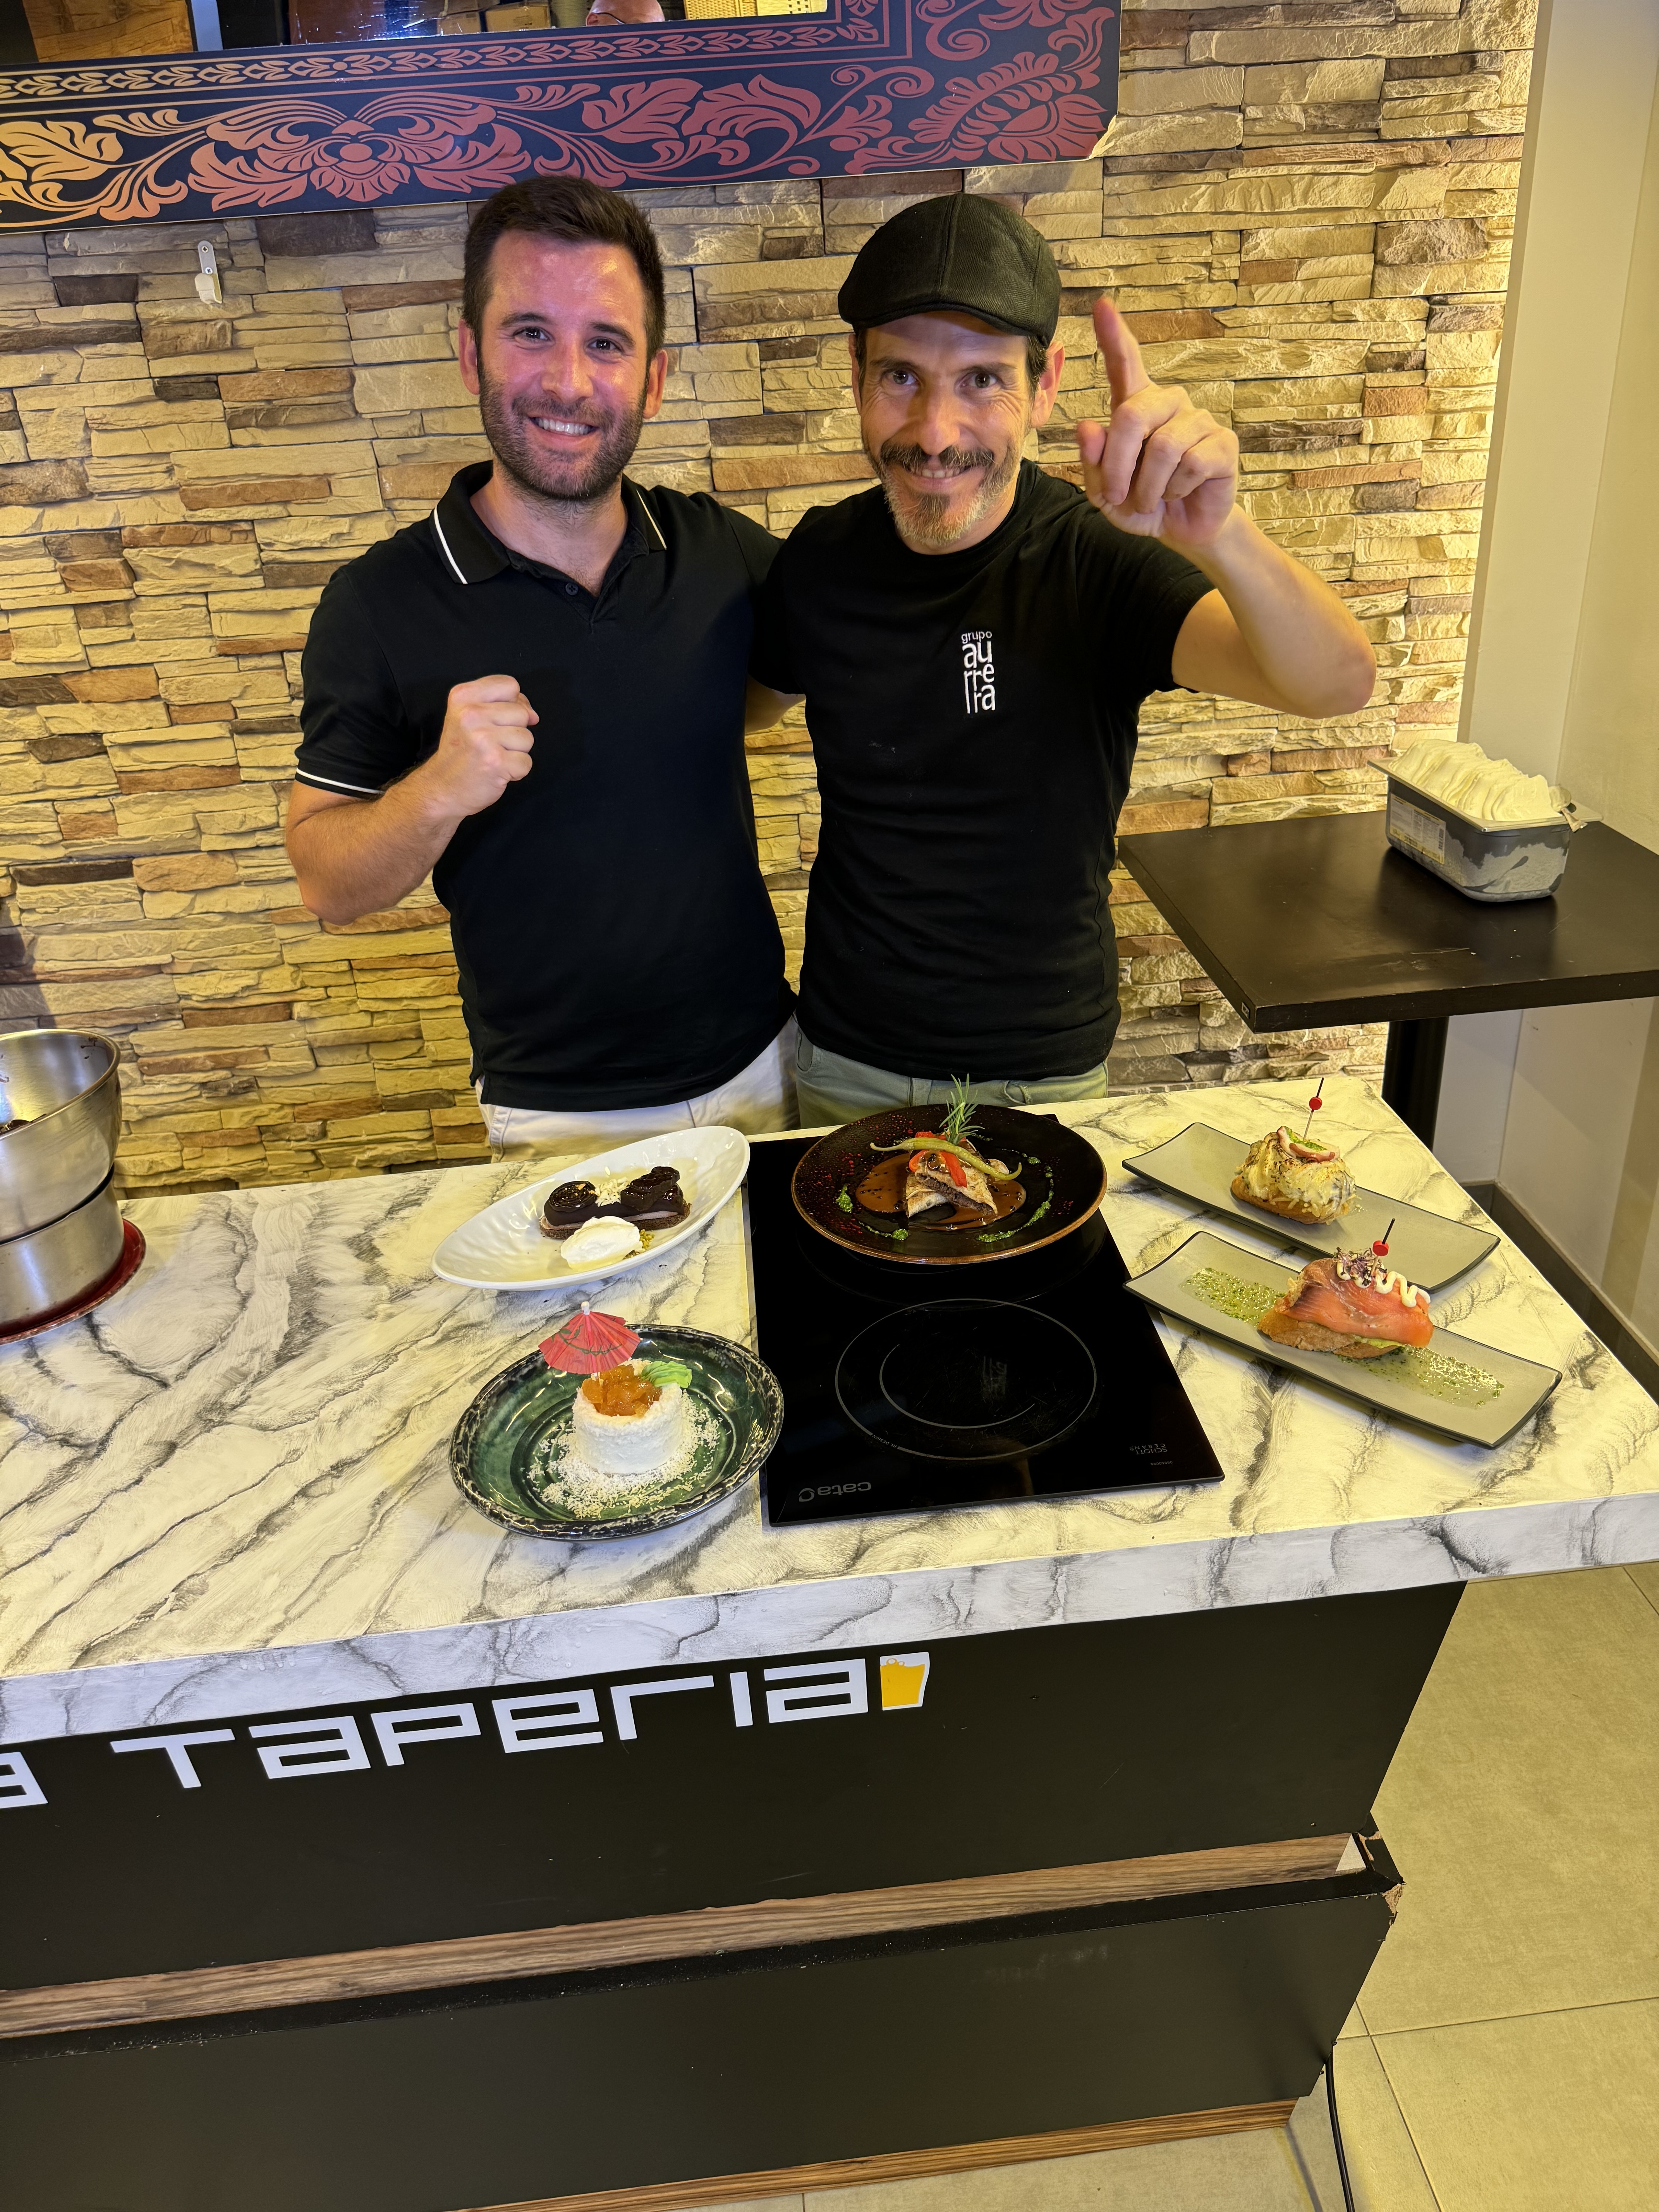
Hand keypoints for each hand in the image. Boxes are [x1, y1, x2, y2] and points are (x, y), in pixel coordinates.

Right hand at [424, 675, 536, 816]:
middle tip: (490, 744)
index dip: (513, 702)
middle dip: (514, 730)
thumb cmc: (460, 752)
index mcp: (463, 696)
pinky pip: (527, 762)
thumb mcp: (469, 715)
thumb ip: (503, 704)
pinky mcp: (495, 763)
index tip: (499, 719)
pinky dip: (516, 771)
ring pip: (527, 738)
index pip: (510, 685)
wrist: (441, 788)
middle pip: (522, 713)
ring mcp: (483, 739)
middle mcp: (471, 714)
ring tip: (493, 757)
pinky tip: (497, 771)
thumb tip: (533, 715)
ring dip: (516, 752)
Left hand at [1076, 298, 1238, 552]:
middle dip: (1118, 466)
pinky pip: (1191, 465)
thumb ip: (1093, 463)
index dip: (1114, 336)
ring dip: (1148, 487)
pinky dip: (1176, 491)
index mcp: (1136, 407)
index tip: (1101, 306)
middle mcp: (1168, 404)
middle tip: (1117, 496)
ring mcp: (1198, 420)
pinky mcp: (1222, 443)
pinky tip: (1179, 494)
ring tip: (1151, 499)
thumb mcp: (1106, 492)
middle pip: (1132, 415)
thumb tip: (1087, 426)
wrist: (1181, 531)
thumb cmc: (1141, 504)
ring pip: (1163, 447)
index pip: (1125, 364)